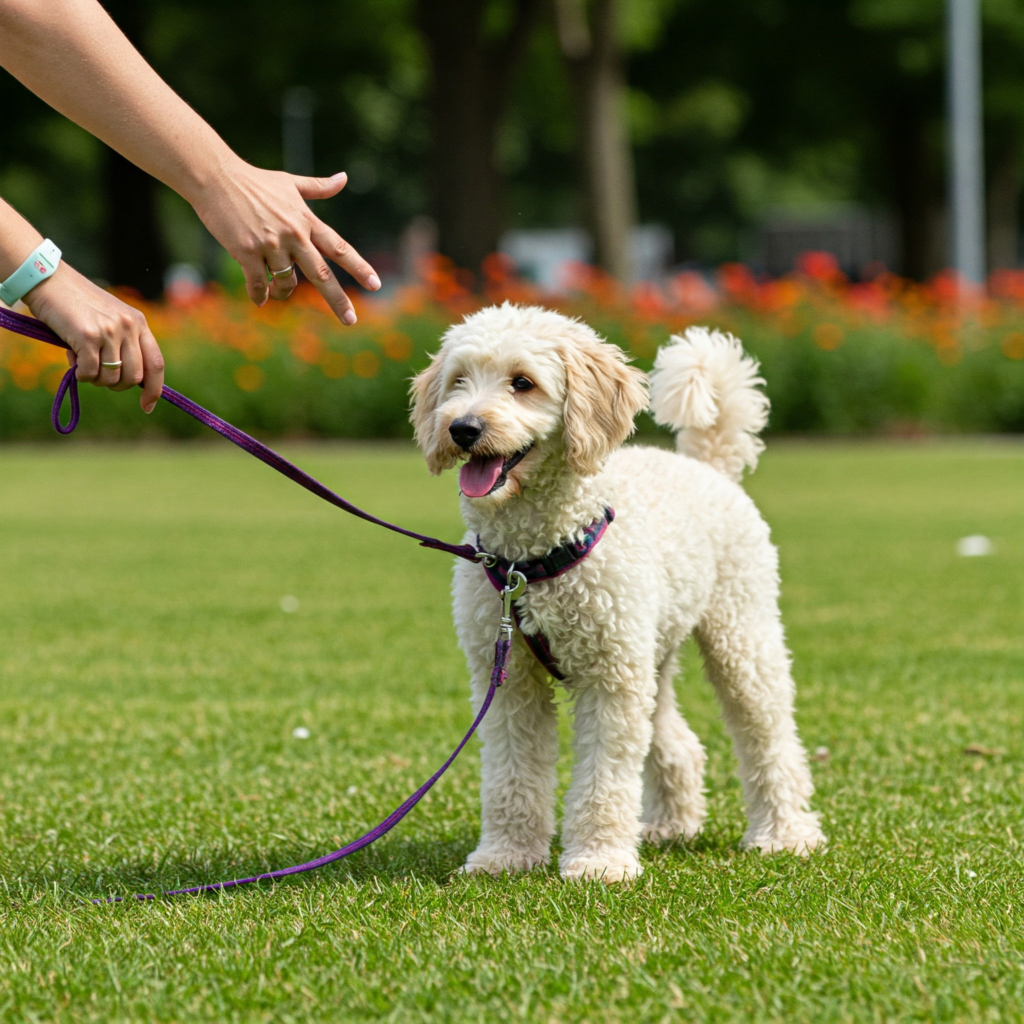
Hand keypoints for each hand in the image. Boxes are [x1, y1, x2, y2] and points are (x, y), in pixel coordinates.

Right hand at [24, 264, 164, 413]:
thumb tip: (128, 381)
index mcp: (139, 323)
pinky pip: (90, 373)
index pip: (156, 364)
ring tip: (84, 363)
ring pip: (112, 378)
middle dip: (117, 385)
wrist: (49, 281)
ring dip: (96, 379)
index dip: (154, 389)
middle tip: (100, 377)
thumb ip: (123, 345)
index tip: (147, 407)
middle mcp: (129, 326)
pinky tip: (73, 359)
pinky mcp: (88, 336)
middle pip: (134, 377)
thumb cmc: (78, 305)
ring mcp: (110, 331)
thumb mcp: (110, 320)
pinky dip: (81, 374)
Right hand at [191, 160, 380, 324]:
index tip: (376, 285)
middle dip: (338, 300)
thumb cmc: (254, 181)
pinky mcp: (246, 251)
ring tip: (278, 293)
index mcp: (306, 221)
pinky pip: (258, 284)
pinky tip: (260, 299)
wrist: (215, 177)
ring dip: (284, 293)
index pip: (339, 248)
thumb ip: (319, 187)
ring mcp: (270, 244)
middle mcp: (293, 234)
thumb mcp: (290, 183)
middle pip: (321, 274)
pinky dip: (260, 295)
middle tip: (351, 320)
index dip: (359, 267)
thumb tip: (344, 178)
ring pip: (287, 282)